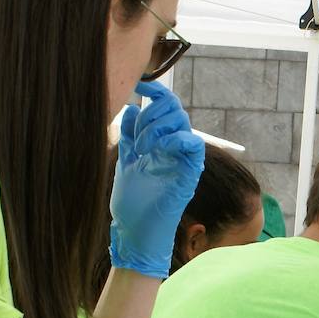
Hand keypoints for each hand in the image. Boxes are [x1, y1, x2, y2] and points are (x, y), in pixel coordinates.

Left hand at [109, 81, 205, 278]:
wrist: (135, 233)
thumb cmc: (131, 204)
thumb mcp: (125, 161)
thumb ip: (129, 137)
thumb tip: (133, 108)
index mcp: (161, 143)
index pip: (165, 107)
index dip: (154, 91)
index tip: (137, 85)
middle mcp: (174, 148)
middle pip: (174, 109)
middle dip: (152, 114)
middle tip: (138, 139)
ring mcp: (183, 160)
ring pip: (182, 121)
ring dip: (158, 128)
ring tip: (142, 148)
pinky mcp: (189, 174)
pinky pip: (193, 145)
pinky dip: (176, 139)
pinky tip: (158, 150)